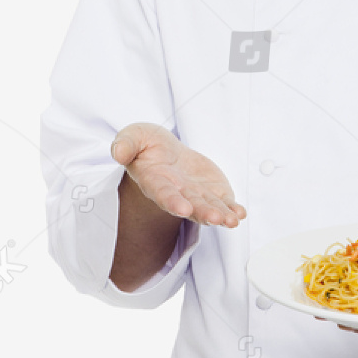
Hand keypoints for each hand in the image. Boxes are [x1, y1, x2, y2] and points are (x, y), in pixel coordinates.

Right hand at [111, 122, 245, 227]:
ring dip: (221, 215)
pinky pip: (223, 203)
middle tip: (215, 218)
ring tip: (232, 220)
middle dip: (203, 213)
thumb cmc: (146, 145)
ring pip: (209, 208)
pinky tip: (239, 213)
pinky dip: (232, 209)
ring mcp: (195, 195)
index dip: (172, 202)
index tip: (182, 209)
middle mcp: (176, 193)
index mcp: (155, 181)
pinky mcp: (211, 192)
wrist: (164, 151)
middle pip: (191, 206)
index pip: (163, 194)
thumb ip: (125, 144)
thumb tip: (117, 152)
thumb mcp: (133, 137)